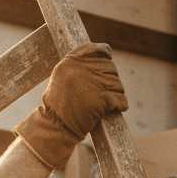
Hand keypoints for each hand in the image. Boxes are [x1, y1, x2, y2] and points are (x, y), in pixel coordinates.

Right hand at [14, 43, 127, 169]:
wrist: (55, 127)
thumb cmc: (59, 105)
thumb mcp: (61, 77)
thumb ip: (78, 65)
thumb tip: (105, 54)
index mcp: (69, 62)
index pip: (95, 50)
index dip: (105, 52)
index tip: (109, 56)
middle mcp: (80, 70)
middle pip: (110, 68)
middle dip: (111, 80)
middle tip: (104, 93)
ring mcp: (91, 85)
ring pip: (117, 84)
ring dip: (116, 94)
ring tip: (105, 104)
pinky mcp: (100, 101)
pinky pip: (120, 99)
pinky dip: (121, 105)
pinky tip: (117, 108)